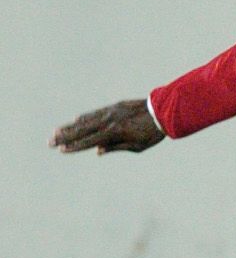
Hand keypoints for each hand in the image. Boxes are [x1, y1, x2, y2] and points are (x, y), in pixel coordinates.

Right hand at [50, 99, 165, 154]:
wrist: (163, 112)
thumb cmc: (152, 133)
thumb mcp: (137, 146)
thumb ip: (116, 147)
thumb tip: (97, 151)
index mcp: (114, 133)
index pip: (89, 142)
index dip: (74, 147)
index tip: (61, 150)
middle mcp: (109, 121)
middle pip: (82, 130)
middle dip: (65, 137)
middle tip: (50, 142)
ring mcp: (110, 112)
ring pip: (86, 120)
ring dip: (70, 126)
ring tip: (56, 132)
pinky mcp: (114, 107)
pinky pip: (96, 113)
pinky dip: (85, 117)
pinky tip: (76, 120)